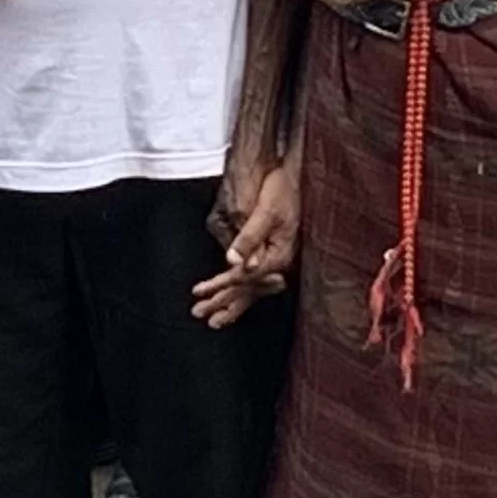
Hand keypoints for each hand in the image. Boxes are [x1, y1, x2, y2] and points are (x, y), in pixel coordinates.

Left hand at [193, 149, 295, 327]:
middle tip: (198, 313)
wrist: (298, 176)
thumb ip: (249, 238)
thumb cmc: (283, 189)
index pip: (245, 276)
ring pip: (253, 289)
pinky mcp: (277, 256)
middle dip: (222, 302)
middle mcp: (282, 262)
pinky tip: (234, 302)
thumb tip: (233, 262)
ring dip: (232, 304)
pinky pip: (259, 282)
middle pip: (248, 288)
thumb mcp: (265, 212)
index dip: (222, 285)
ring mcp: (281, 261)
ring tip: (214, 321)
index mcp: (279, 254)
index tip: (201, 291)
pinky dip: (244, 293)